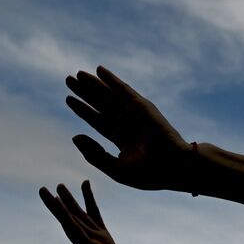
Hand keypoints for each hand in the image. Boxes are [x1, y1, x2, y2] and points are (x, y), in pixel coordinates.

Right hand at [39, 180, 142, 243]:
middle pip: (73, 217)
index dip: (59, 211)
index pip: (71, 227)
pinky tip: (85, 184)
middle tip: (42, 189)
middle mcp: (95, 238)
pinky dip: (89, 199)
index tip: (50, 197)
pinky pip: (95, 213)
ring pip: (82, 213)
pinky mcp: (104, 235)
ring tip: (59, 186)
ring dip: (70, 200)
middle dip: (58, 203)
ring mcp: (101, 235)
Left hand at [65, 66, 191, 191]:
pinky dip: (111, 79)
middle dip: (85, 92)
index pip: (98, 121)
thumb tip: (75, 136)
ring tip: (76, 74)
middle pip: (101, 105)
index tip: (68, 99)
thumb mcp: (115, 169)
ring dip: (93, 84)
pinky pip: (123, 89)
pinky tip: (98, 69)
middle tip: (68, 80)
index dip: (83, 110)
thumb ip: (94, 155)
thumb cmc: (149, 173)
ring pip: (109, 95)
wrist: (174, 166)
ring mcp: (136, 114)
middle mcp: (128, 124)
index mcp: (123, 140)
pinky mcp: (142, 106)